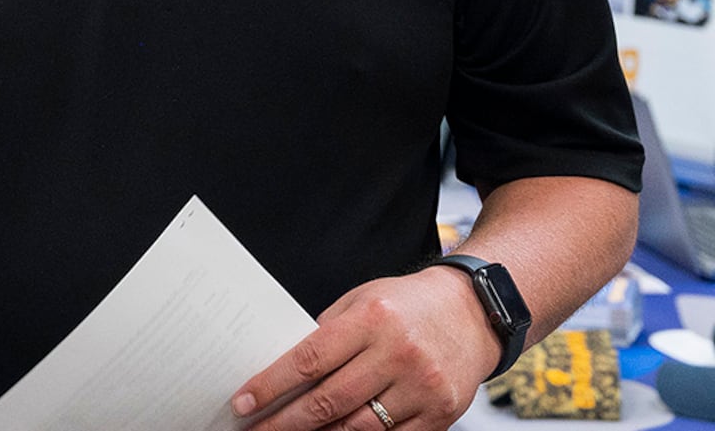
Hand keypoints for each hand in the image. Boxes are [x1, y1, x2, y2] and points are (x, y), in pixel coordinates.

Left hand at [232, 267, 498, 429]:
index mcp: (371, 319)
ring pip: (358, 428)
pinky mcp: (441, 413)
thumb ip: (328, 333)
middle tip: (257, 430)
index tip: (244, 401)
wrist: (473, 311)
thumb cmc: (408, 304)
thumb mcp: (362, 300)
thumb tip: (287, 371)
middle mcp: (397, 353)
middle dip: (285, 421)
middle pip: (329, 400)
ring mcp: (422, 387)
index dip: (271, 384)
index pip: (309, 359)